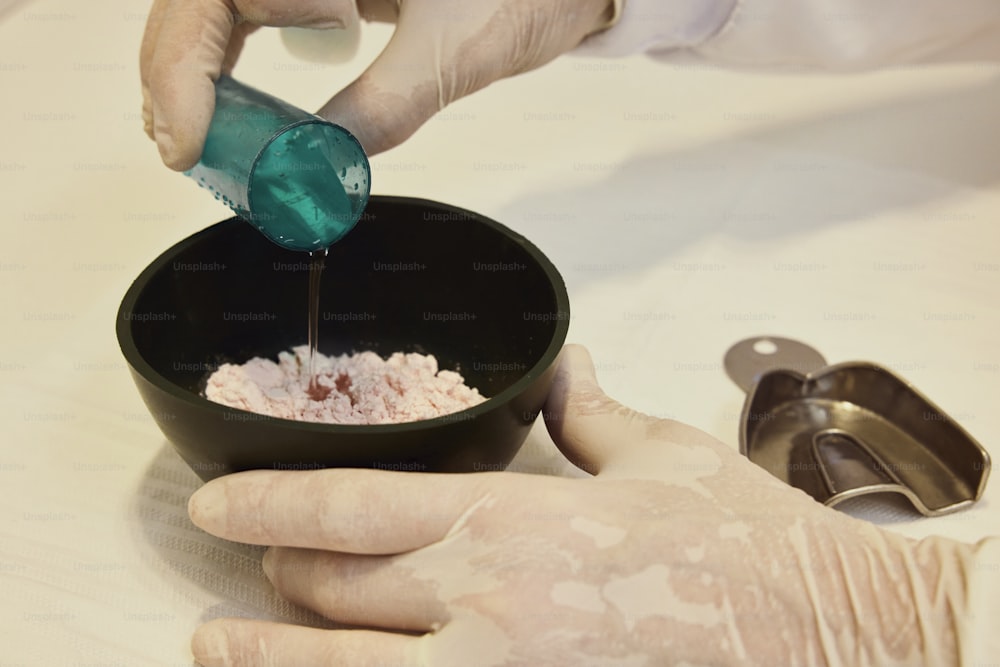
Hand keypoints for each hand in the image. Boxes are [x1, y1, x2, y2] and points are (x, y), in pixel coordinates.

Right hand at [140, 0, 614, 169]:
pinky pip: (259, 18)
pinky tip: (239, 111)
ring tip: (198, 141)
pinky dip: (239, 68)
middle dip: (180, 77)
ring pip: (219, 11)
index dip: (181, 68)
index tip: (186, 141)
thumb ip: (383, 107)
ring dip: (199, 75)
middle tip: (185, 153)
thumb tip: (317, 169)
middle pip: (199, 4)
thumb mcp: (455, 49)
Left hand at [187, 344, 970, 665]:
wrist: (834, 642)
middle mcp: (486, 607)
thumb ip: (589, 412)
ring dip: (266, 659)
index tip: (218, 498)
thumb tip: (565, 367)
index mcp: (513, 521)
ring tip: (213, 646)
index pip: (350, 503)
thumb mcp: (664, 456)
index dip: (267, 498)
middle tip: (247, 563)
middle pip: (332, 590)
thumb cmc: (748, 552)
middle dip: (276, 573)